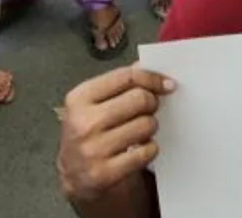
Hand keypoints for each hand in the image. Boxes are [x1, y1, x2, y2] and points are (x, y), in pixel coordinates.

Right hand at [57, 67, 174, 206]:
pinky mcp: (105, 173)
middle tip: (149, 110)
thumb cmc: (87, 132)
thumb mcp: (92, 103)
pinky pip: (147, 152)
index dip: (152, 78)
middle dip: (152, 103)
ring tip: (141, 130)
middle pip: (140, 99)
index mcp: (79, 98)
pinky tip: (139, 149)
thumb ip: (117, 84)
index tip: (167, 84)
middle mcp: (84, 122)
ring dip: (151, 127)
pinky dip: (150, 149)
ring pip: (146, 125)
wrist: (74, 175)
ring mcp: (93, 149)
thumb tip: (144, 66)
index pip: (126, 77)